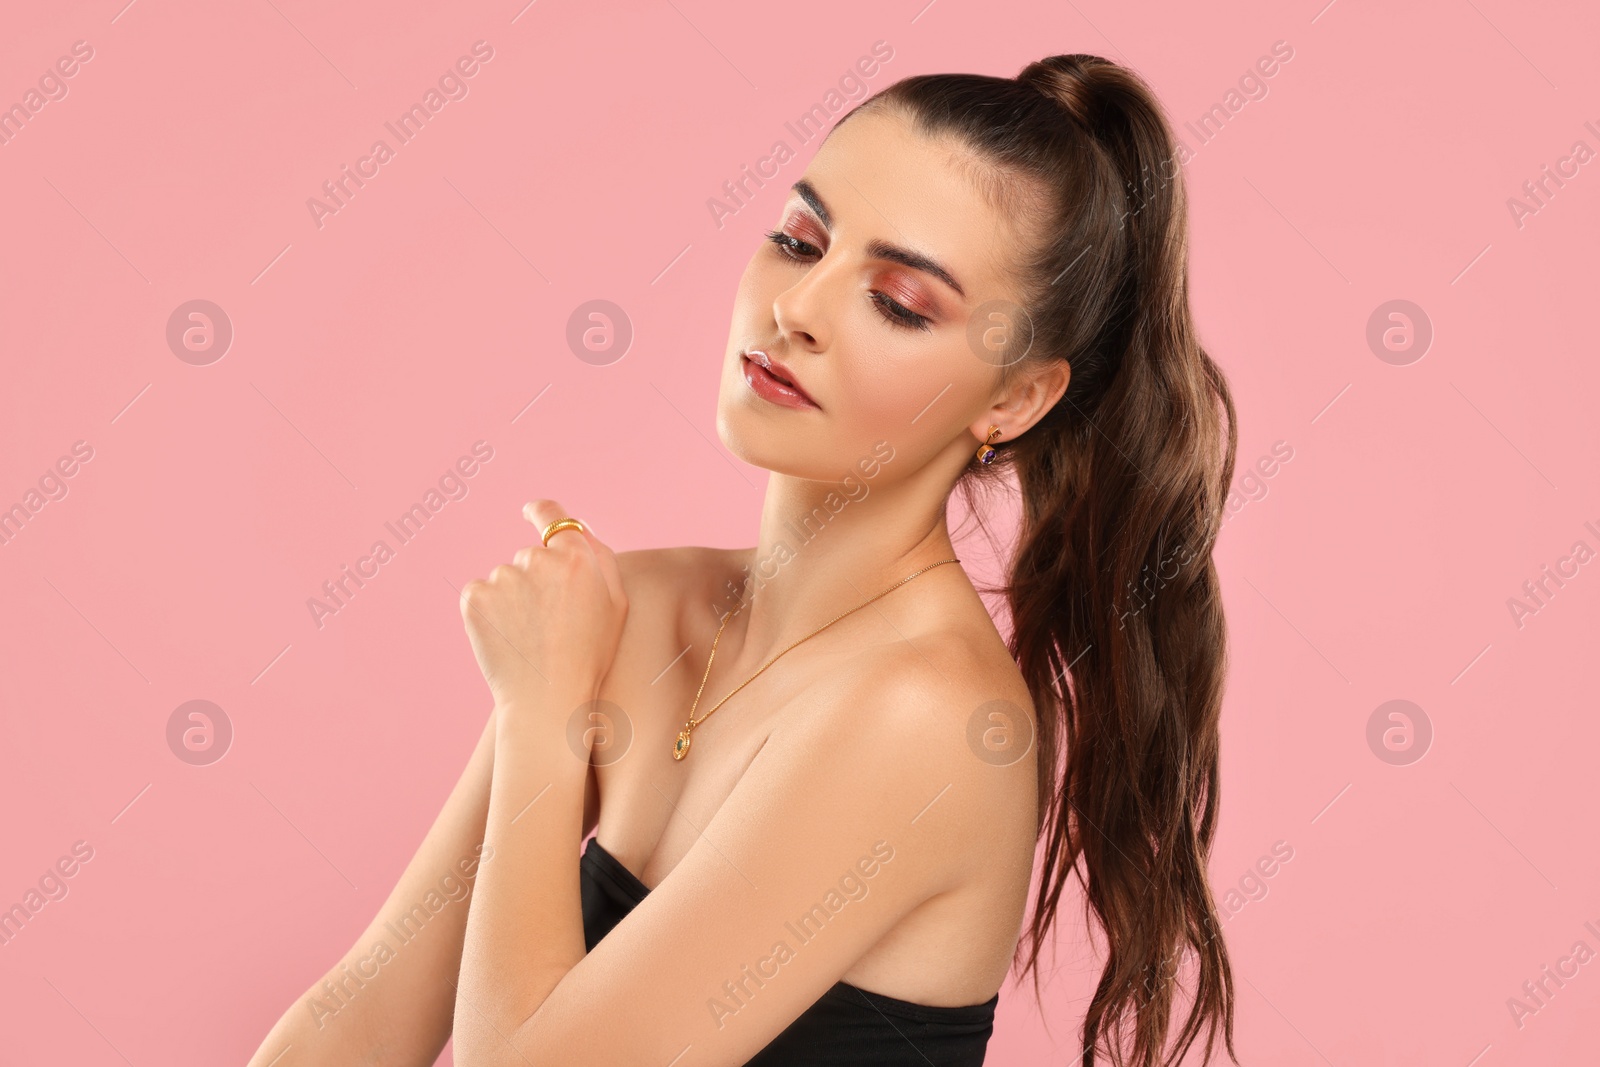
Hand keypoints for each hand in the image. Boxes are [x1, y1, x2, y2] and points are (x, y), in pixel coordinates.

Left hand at [458, 499, 627, 711]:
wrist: (547, 699)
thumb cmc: (589, 655)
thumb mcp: (616, 604)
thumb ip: (600, 558)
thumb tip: (577, 528)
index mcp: (576, 556)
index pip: (552, 515)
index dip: (541, 512)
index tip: (531, 513)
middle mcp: (536, 559)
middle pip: (530, 556)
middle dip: (536, 580)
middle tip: (549, 621)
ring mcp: (502, 577)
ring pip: (505, 578)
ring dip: (512, 599)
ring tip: (529, 637)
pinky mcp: (474, 597)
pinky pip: (480, 594)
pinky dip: (489, 612)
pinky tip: (507, 638)